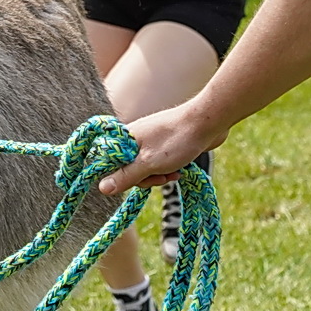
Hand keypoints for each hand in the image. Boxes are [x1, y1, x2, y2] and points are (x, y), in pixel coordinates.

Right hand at [98, 103, 228, 195]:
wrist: (208, 122)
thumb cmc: (178, 140)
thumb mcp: (149, 163)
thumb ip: (126, 176)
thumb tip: (102, 188)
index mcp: (126, 138)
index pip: (109, 161)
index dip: (117, 176)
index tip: (132, 182)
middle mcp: (135, 138)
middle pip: (128, 167)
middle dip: (143, 178)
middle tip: (160, 178)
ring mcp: (151, 141)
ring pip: (145, 167)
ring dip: (157, 176)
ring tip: (173, 174)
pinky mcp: (164, 145)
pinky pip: (158, 163)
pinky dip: (167, 170)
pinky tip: (179, 171)